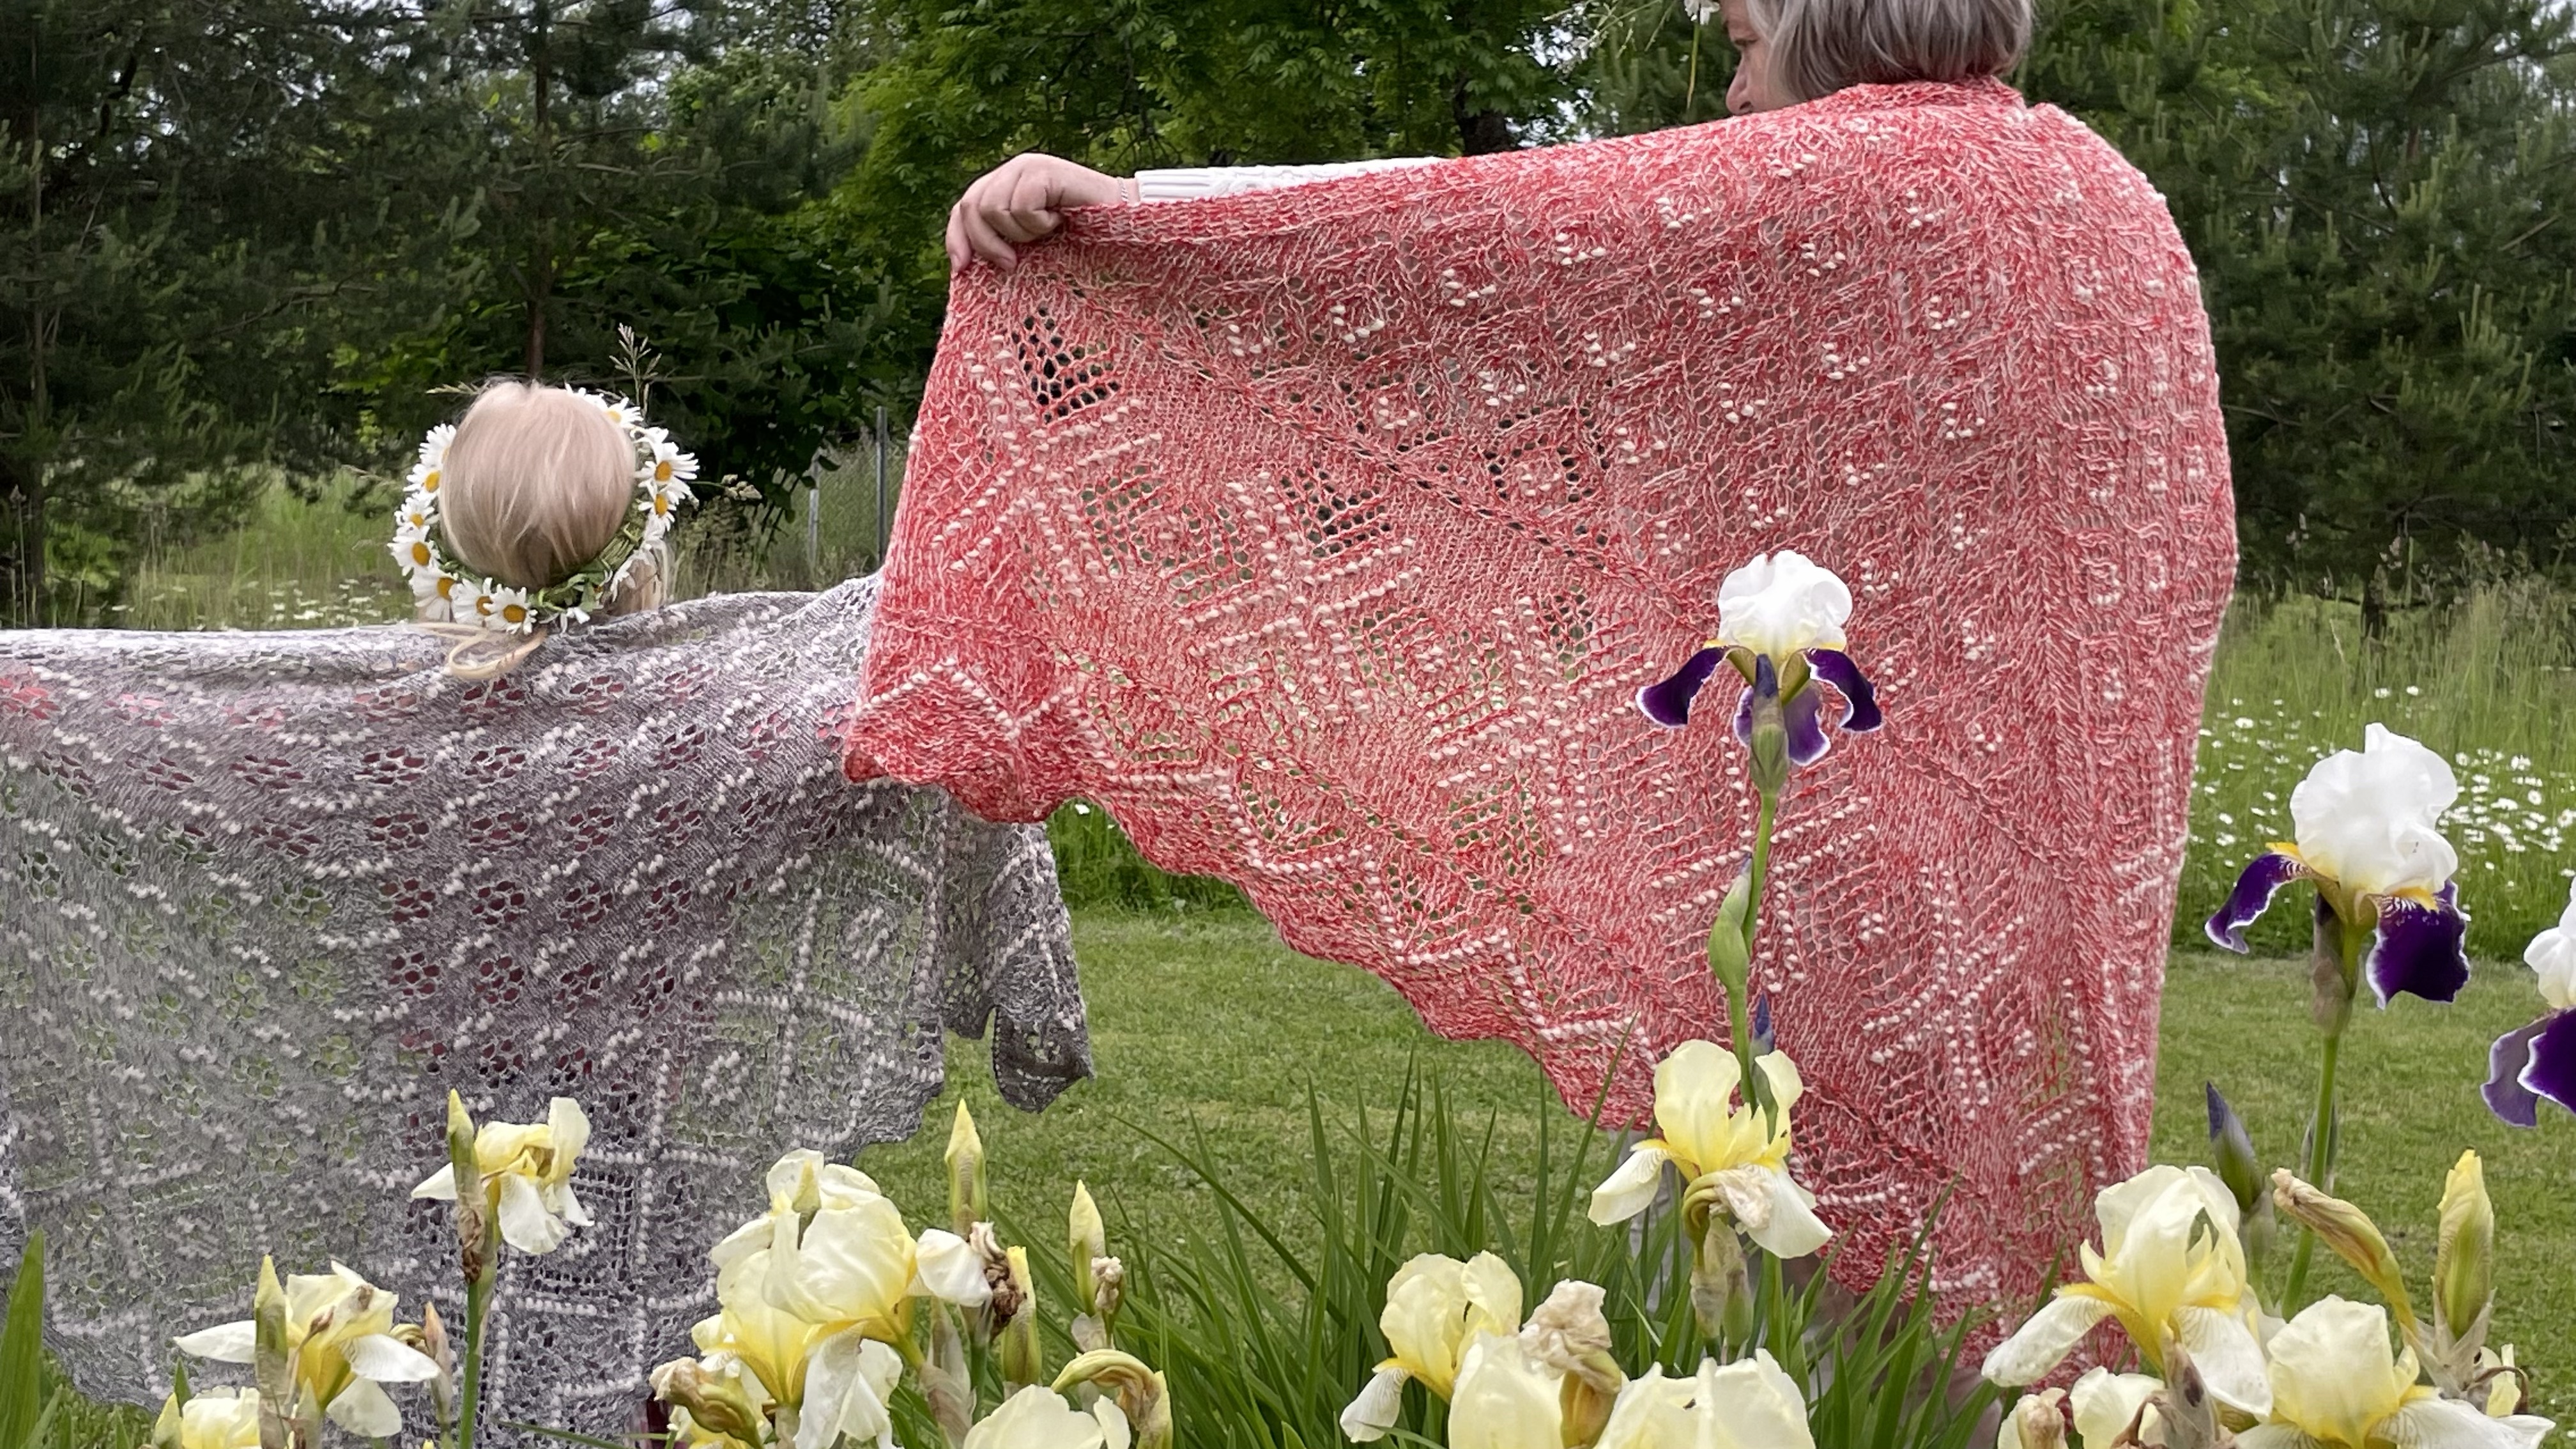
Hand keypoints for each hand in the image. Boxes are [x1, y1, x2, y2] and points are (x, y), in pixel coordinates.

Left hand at [946, 153, 1123, 273]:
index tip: (962, 270)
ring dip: (1021, 233)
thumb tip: (961, 266)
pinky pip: (1021, 206)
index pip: (964, 208)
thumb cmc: (1083, 244)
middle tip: (1012, 263)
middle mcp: (1013, 171)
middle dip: (986, 243)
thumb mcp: (1033, 248)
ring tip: (1048, 231)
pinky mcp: (1044, 170)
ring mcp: (1028, 167)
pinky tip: (1060, 220)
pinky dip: (1039, 223)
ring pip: (993, 208)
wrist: (1126, 228)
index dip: (957, 238)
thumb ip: (1002, 244)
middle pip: (971, 207)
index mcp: (1006, 188)